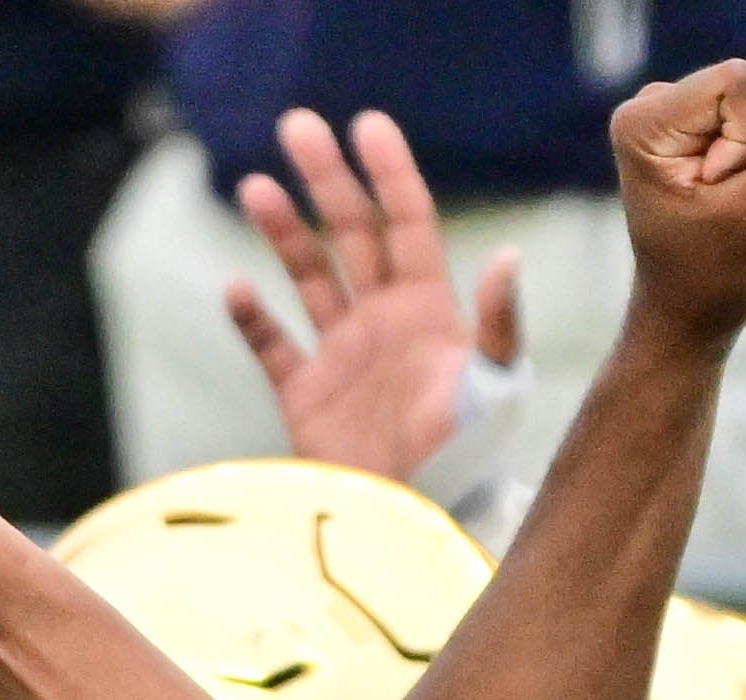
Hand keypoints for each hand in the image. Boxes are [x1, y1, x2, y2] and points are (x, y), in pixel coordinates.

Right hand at [229, 105, 522, 482]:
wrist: (417, 530)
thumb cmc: (469, 461)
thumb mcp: (495, 389)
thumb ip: (501, 323)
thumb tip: (509, 256)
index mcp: (430, 314)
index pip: (409, 225)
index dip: (390, 174)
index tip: (366, 124)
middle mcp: (387, 327)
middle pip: (352, 236)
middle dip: (327, 180)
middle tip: (298, 124)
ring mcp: (346, 361)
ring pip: (308, 279)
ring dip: (283, 233)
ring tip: (253, 186)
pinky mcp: (309, 401)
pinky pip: (273, 350)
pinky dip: (253, 321)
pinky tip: (236, 290)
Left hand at [611, 58, 745, 350]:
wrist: (691, 312)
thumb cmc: (710, 274)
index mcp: (646, 119)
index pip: (736, 84)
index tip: (719, 191)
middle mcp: (657, 104)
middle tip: (731, 201)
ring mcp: (684, 113)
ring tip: (737, 201)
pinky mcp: (712, 126)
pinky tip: (745, 192)